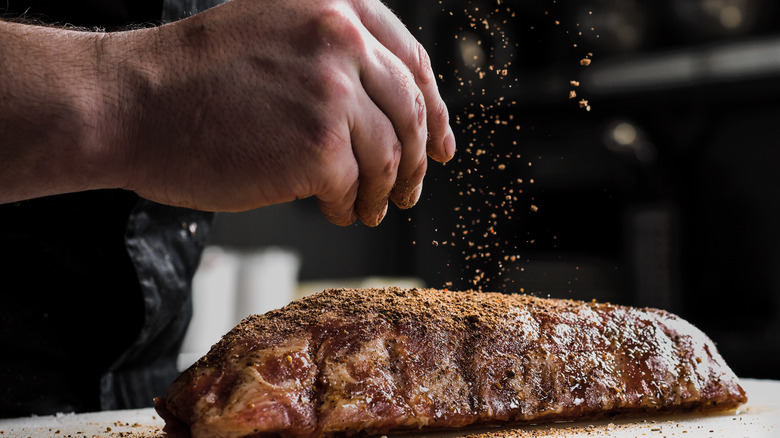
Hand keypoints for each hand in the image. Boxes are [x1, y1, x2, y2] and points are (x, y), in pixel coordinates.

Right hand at [107, 0, 454, 225]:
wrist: (133, 105)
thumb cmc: (194, 79)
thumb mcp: (277, 32)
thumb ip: (335, 57)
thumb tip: (389, 110)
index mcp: (336, 4)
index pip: (412, 62)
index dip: (436, 109)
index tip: (442, 144)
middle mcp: (342, 37)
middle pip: (412, 112)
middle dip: (419, 160)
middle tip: (414, 188)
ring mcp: (333, 91)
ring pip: (392, 155)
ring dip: (387, 190)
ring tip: (370, 208)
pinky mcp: (319, 145)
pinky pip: (357, 185)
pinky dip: (352, 204)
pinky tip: (339, 210)